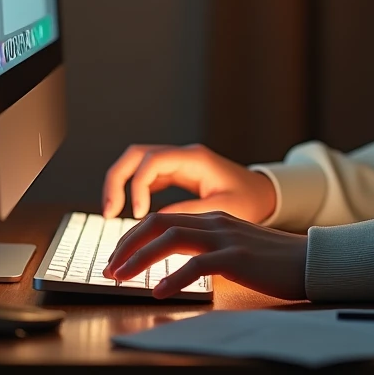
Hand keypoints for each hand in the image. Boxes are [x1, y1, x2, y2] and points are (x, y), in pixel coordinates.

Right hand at [102, 142, 276, 222]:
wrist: (264, 194)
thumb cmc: (249, 201)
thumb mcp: (223, 209)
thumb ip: (190, 212)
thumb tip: (156, 220)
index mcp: (195, 158)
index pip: (153, 161)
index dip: (138, 185)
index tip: (137, 215)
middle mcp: (182, 156)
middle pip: (136, 154)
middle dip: (117, 179)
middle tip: (109, 211)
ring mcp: (177, 163)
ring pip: (136, 162)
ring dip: (120, 183)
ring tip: (111, 213)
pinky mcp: (176, 174)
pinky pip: (145, 176)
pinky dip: (131, 190)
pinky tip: (128, 213)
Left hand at [103, 210, 307, 300]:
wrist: (310, 260)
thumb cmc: (273, 261)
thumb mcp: (235, 249)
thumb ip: (208, 251)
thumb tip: (177, 269)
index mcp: (212, 218)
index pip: (163, 219)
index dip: (135, 237)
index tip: (117, 258)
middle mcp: (215, 222)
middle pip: (159, 222)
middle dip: (128, 244)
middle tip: (109, 268)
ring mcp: (225, 237)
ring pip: (172, 237)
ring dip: (141, 258)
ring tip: (121, 277)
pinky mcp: (237, 257)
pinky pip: (198, 264)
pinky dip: (174, 277)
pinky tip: (158, 291)